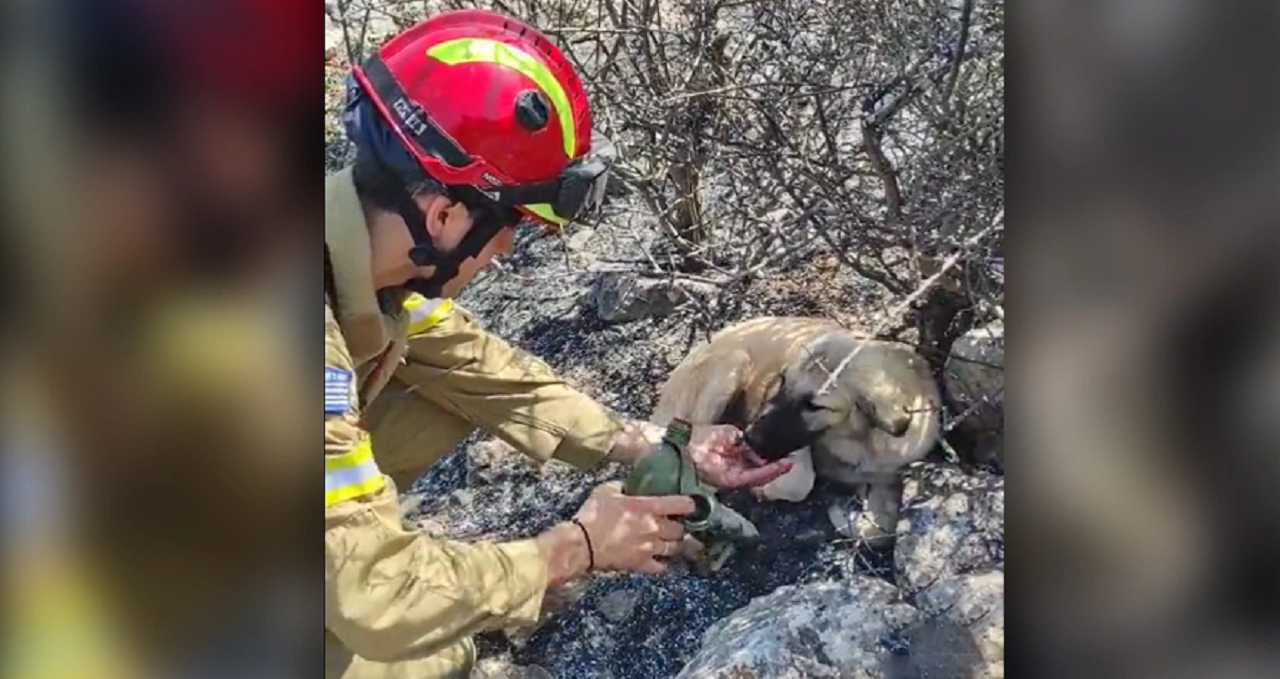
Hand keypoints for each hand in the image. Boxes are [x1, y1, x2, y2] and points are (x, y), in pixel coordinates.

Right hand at [572, 481, 695, 574]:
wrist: (582, 544)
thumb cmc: (593, 515)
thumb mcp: (606, 490)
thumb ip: (622, 486)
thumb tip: (627, 486)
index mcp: (649, 507)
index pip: (681, 504)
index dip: (690, 504)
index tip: (691, 505)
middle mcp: (655, 528)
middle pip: (681, 530)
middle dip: (680, 527)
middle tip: (676, 524)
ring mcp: (650, 548)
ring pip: (675, 548)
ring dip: (675, 544)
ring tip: (671, 541)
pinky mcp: (641, 564)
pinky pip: (661, 567)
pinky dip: (663, 563)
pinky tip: (660, 559)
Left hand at [686, 424, 792, 488]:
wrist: (688, 444)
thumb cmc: (704, 436)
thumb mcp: (730, 433)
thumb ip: (745, 440)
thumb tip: (759, 444)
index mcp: (736, 456)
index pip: (757, 460)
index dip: (771, 457)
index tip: (785, 452)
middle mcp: (737, 468)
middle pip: (761, 470)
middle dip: (777, 466)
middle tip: (792, 460)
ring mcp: (735, 476)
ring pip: (760, 476)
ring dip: (776, 471)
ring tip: (789, 464)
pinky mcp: (732, 482)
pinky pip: (753, 478)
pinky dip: (767, 473)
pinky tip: (778, 467)